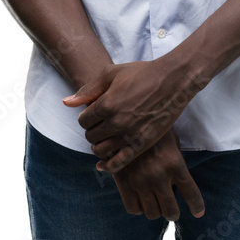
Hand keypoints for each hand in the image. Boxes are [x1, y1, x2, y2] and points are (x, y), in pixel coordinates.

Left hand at [62, 60, 195, 173]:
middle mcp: (116, 122)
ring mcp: (129, 135)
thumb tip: (66, 102)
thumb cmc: (142, 73)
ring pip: (101, 151)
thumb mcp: (112, 73)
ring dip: (99, 145)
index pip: (83, 121)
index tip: (94, 114)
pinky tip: (104, 164)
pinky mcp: (141, 145)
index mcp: (107, 104)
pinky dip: (108, 166)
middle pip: (90, 137)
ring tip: (106, 138)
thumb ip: (88, 89)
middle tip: (101, 125)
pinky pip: (118, 164)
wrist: (172, 81)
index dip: (86, 117)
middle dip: (93, 131)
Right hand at [108, 127, 205, 221]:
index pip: (191, 193)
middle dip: (173, 212)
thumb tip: (180, 185)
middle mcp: (158, 175)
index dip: (197, 206)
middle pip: (171, 211)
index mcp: (175, 163)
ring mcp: (140, 181)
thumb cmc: (153, 129)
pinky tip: (140, 198)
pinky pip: (134, 209)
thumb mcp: (172, 141)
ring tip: (155, 201)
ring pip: (152, 213)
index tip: (198, 212)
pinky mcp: (124, 183)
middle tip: (171, 208)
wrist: (125, 119)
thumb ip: (177, 162)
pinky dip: (139, 207)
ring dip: (156, 210)